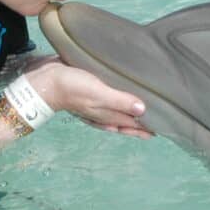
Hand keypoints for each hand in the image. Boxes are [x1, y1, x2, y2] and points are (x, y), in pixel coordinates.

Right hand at [23, 57, 152, 138]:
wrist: (45, 82)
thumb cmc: (73, 88)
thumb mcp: (99, 94)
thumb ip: (120, 101)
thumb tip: (143, 111)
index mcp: (108, 114)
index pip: (132, 123)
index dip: (147, 126)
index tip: (164, 128)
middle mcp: (103, 112)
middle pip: (127, 120)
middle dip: (140, 123)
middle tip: (158, 124)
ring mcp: (95, 104)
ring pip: (117, 113)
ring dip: (129, 114)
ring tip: (142, 114)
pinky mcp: (89, 93)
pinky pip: (107, 103)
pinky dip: (116, 104)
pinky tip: (117, 101)